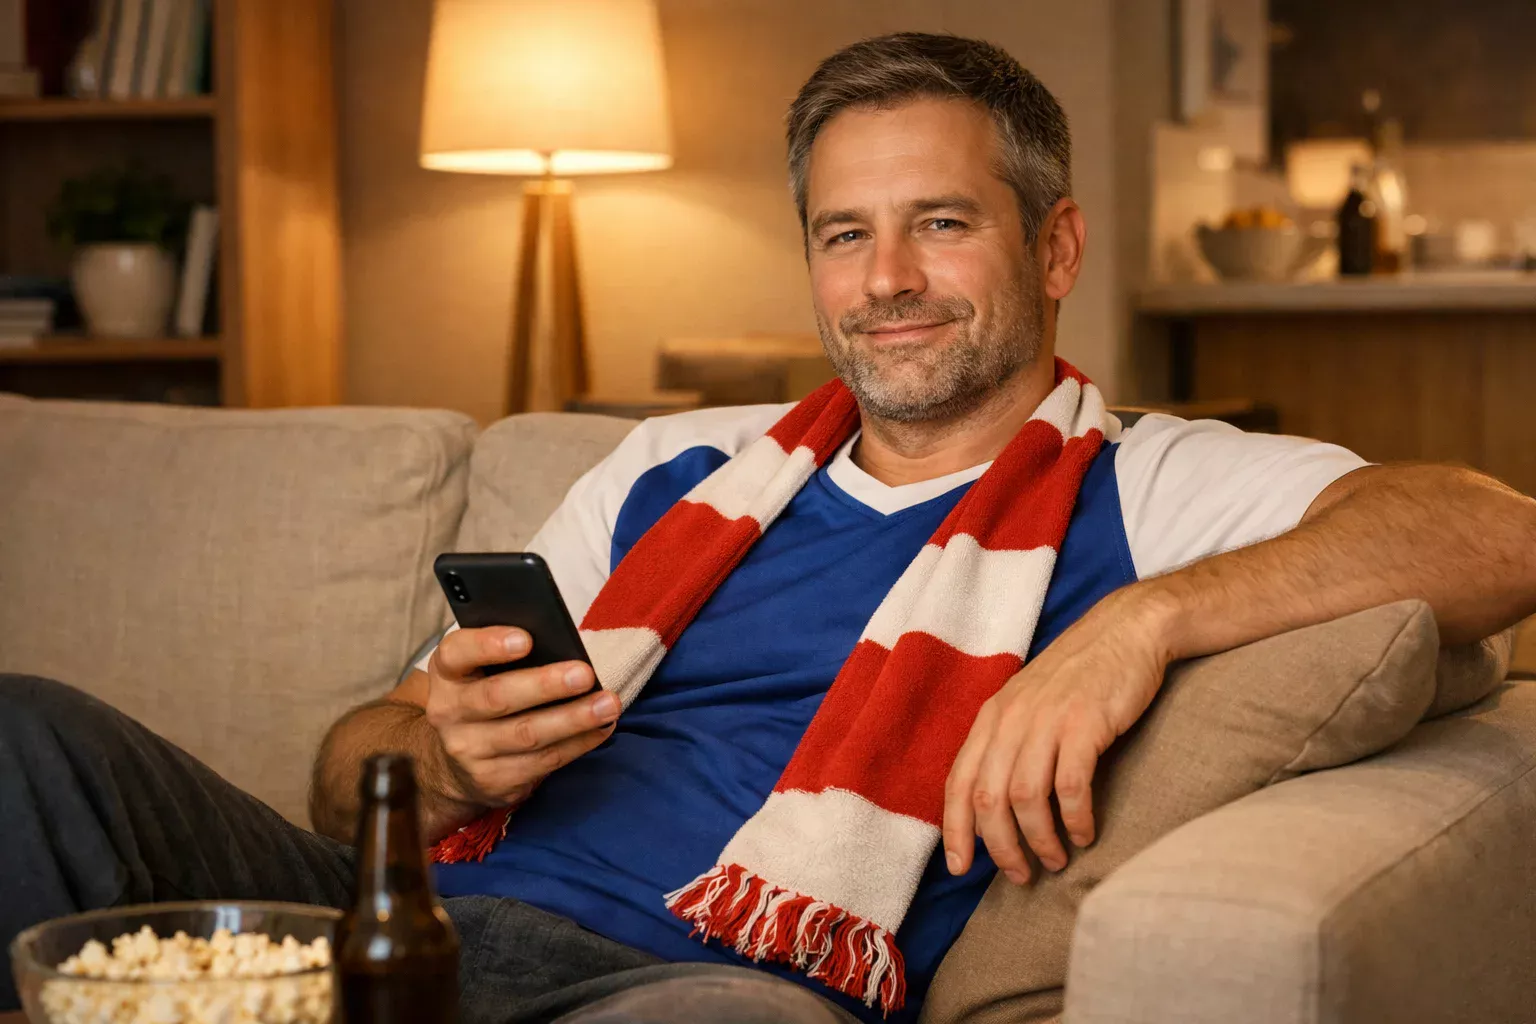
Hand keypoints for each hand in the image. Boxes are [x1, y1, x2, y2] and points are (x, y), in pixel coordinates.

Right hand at [423, 625, 617, 810]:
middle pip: (498, 697)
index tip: (526, 639)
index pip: (457, 652)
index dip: (489, 644)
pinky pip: (542, 761)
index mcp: (447, 672)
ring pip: (526, 734)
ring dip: (573, 719)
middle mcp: (449, 712)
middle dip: (545, 685)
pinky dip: (577, 744)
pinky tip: (601, 729)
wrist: (454, 764)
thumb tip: (561, 643)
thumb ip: (507, 654)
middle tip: (585, 674)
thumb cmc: (483, 697)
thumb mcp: (480, 670)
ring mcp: (468, 751)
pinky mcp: (493, 781)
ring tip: (608, 704)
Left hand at [942, 585, 1175, 883]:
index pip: (958, 783)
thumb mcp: (1029, 704)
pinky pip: (1070, 787)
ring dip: (1040, 840)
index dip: (955, 831)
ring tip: (1056, 860)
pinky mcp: (1085, 723)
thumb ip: (1009, 746)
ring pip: (1026, 798)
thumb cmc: (1080, 676)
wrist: (1126, 630)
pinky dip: (1075, 819)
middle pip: (988, 799)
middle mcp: (1010, 719)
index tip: (961, 870)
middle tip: (1021, 875)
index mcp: (991, 717)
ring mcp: (1046, 720)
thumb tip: (996, 808)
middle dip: (1001, 847)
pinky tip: (1085, 834)